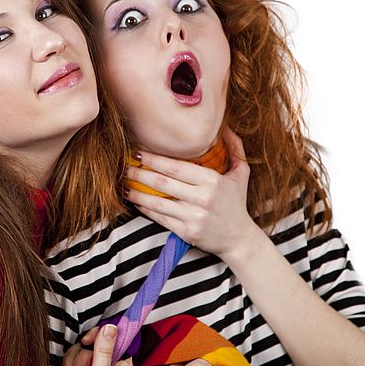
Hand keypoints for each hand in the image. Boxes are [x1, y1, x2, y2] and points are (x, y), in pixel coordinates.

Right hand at [47, 324, 135, 365]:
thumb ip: (104, 352)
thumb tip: (111, 328)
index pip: (119, 341)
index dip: (105, 337)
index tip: (92, 340)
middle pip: (99, 342)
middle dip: (85, 356)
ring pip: (84, 348)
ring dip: (76, 362)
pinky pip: (75, 354)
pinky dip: (69, 364)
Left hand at [124, 130, 258, 257]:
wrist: (239, 238)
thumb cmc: (236, 203)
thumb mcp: (241, 173)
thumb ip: (235, 148)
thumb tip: (226, 127)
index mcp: (212, 181)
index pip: (176, 167)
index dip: (153, 159)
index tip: (138, 153)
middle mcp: (202, 198)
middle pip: (162, 182)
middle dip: (139, 173)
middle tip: (124, 167)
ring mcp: (193, 216)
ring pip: (157, 202)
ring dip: (136, 193)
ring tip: (123, 185)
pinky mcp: (186, 232)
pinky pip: (160, 217)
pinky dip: (145, 208)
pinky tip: (135, 201)